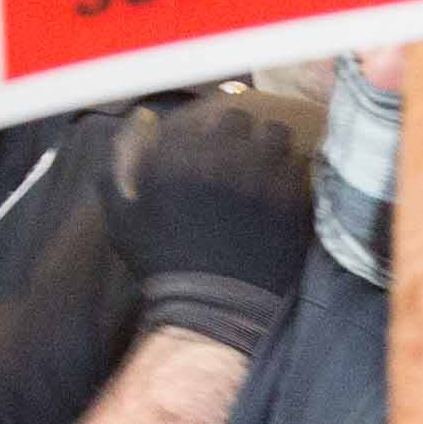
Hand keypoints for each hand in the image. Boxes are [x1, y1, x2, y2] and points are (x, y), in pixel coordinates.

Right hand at [108, 94, 315, 362]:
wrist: (209, 310)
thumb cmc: (160, 263)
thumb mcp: (122, 214)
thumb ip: (121, 158)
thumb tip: (143, 115)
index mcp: (181, 156)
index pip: (209, 113)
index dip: (214, 127)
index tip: (216, 140)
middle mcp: (223, 159)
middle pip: (244, 118)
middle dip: (242, 133)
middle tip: (241, 154)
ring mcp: (261, 179)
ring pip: (277, 135)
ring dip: (271, 146)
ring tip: (266, 166)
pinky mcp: (291, 203)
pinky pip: (300, 168)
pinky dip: (293, 175)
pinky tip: (282, 192)